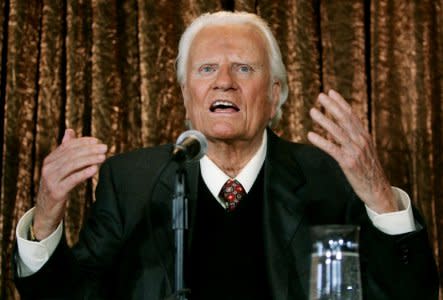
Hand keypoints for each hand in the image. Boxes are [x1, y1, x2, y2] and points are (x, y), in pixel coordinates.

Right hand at [33, 129, 107, 239]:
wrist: (45, 211)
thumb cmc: (57, 186)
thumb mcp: (60, 168)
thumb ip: (65, 151)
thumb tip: (70, 130)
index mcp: (50, 160)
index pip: (68, 146)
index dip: (83, 142)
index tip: (98, 141)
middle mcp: (48, 167)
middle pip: (71, 154)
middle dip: (89, 150)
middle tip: (104, 148)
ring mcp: (51, 180)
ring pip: (72, 165)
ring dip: (89, 159)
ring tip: (103, 157)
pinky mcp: (56, 192)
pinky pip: (71, 180)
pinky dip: (83, 173)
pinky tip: (94, 170)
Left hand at [307, 89, 398, 213]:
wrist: (378, 189)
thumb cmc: (368, 170)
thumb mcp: (363, 151)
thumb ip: (351, 139)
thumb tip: (336, 129)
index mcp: (364, 136)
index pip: (351, 115)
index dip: (341, 103)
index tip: (331, 92)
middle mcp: (360, 140)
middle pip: (344, 119)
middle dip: (332, 106)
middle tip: (320, 96)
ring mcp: (355, 151)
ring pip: (337, 131)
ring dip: (324, 120)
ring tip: (312, 111)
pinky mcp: (348, 162)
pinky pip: (332, 149)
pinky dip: (321, 141)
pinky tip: (310, 135)